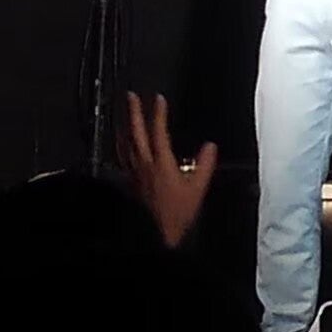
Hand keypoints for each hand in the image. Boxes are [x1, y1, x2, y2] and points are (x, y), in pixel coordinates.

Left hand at [122, 91, 217, 247]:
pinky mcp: (128, 182)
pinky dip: (122, 145)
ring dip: (124, 126)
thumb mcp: (197, 190)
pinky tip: (122, 144)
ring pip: (125, 144)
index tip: (158, 98)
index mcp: (161, 164)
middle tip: (131, 96)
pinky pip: (122, 157)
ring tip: (123, 114)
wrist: (153, 235)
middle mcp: (144, 165)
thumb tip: (209, 147)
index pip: (158, 132)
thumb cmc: (175, 216)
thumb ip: (204, 166)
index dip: (158, 114)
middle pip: (136, 134)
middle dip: (134, 113)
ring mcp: (133, 173)